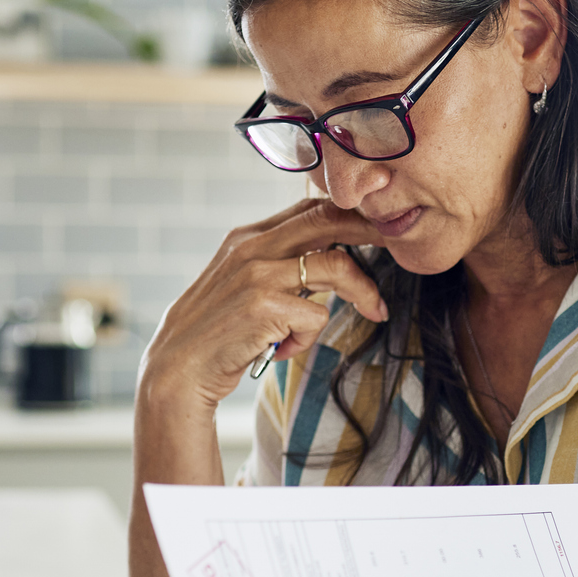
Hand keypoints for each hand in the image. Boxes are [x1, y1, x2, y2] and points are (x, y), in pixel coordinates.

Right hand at [138, 198, 387, 413]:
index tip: (381, 227)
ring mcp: (257, 274)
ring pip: (336, 267)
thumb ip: (277, 264)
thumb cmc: (218, 331)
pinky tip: (283, 350)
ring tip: (375, 311)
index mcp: (248, 236)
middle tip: (400, 246)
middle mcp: (252, 247)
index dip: (352, 213)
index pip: (310, 208)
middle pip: (329, 219)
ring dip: (364, 292)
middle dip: (373, 230)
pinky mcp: (264, 307)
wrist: (177, 369)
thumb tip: (328, 257)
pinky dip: (308, 339)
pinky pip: (316, 317)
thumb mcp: (242, 284)